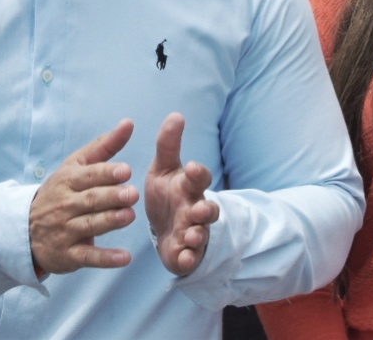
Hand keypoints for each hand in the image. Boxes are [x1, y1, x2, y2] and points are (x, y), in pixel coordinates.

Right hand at [29, 119, 139, 275]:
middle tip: (133, 194)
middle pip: (91, 200)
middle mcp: (66, 205)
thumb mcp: (76, 165)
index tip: (125, 170)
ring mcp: (66, 230)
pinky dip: (105, 258)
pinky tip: (124, 258)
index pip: (88, 176)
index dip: (106, 173)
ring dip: (110, 222)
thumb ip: (104, 146)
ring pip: (90, 225)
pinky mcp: (69, 254)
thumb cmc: (60, 192)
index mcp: (68, 180)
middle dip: (112, 196)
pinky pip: (88, 256)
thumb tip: (129, 123)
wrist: (25, 229)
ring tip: (130, 217)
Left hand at [144, 112, 218, 276]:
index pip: (200, 178)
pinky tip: (183, 258)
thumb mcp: (164, 168)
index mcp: (189, 186)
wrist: (165, 228)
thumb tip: (176, 114)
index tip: (192, 167)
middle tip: (199, 208)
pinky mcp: (185, 252)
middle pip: (208, 209)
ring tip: (191, 234)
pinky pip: (190, 257)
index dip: (198, 173)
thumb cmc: (167, 193)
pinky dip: (188, 258)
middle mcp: (195, 209)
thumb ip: (168, 145)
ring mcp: (193, 232)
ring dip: (198, 234)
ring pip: (201, 233)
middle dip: (206, 209)